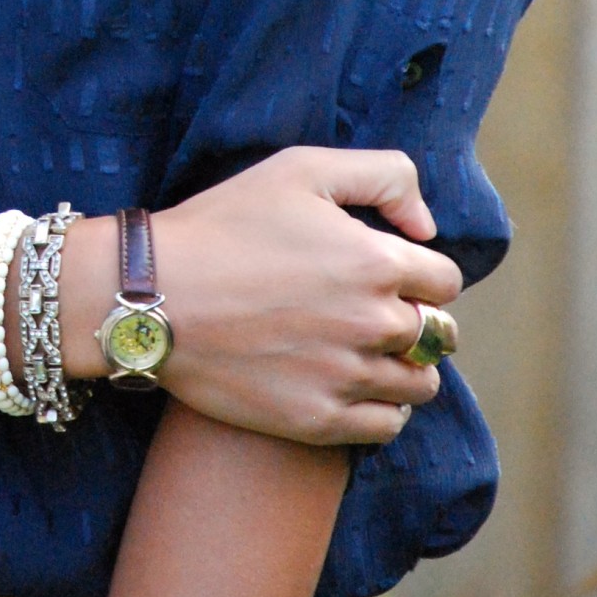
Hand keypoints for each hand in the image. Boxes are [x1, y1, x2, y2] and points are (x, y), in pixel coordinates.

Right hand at [152, 147, 461, 444]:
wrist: (151, 296)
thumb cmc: (220, 227)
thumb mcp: (300, 169)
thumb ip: (384, 176)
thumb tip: (424, 226)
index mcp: (377, 263)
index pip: (445, 281)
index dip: (422, 276)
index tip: (390, 279)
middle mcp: (372, 324)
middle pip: (437, 336)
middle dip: (416, 323)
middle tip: (374, 318)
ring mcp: (344, 378)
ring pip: (419, 385)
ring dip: (405, 370)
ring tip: (368, 358)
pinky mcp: (315, 421)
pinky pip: (386, 427)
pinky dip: (383, 411)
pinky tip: (354, 391)